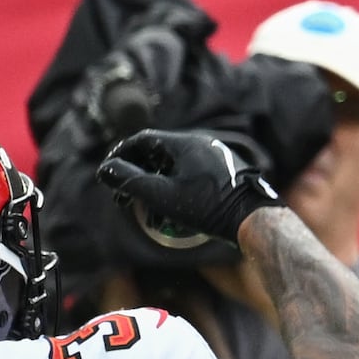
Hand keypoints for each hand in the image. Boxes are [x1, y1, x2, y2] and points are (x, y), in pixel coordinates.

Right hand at [99, 129, 287, 244]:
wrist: (254, 218)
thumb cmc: (208, 207)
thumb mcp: (163, 195)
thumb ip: (131, 181)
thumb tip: (104, 169)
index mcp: (185, 143)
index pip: (143, 140)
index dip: (121, 154)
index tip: (110, 170)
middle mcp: (201, 143)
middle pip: (158, 151)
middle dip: (137, 170)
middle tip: (124, 192)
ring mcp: (216, 156)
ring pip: (175, 163)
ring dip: (155, 178)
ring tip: (146, 200)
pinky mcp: (225, 170)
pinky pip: (192, 171)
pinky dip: (174, 182)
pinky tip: (172, 202)